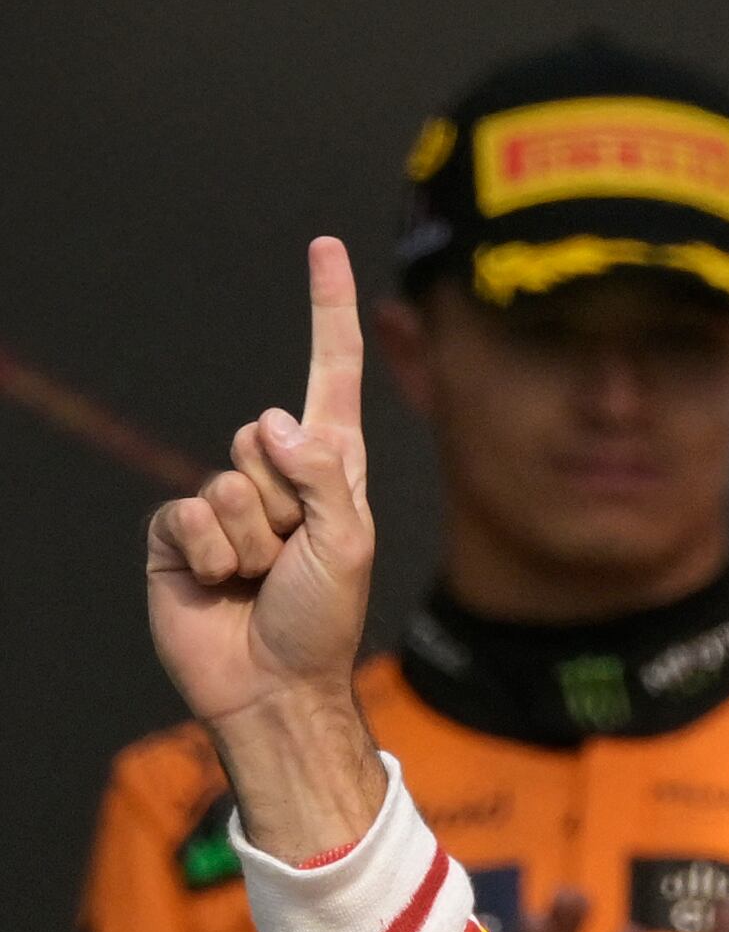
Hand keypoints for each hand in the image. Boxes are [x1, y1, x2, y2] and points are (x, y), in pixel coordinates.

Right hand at [142, 239, 385, 860]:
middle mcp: (278, 477)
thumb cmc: (322, 619)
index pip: (328, 374)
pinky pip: (185, 515)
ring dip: (250, 540)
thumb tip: (269, 420)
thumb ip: (321, 475)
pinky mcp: (177, 533)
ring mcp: (225, 503)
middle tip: (293, 558)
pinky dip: (208, 556)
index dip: (327, 311)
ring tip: (262, 579)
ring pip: (226, 481)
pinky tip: (221, 587)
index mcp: (332, 470)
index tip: (325, 246)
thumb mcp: (347, 543)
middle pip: (265, 438)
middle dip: (285, 503)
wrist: (272, 685)